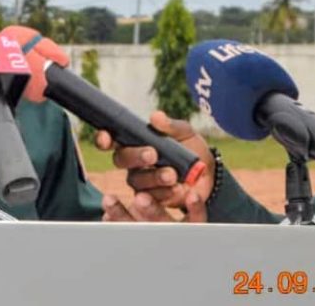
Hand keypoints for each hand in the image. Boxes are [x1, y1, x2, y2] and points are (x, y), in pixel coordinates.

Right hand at [95, 110, 214, 220]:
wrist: (210, 175)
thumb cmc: (192, 150)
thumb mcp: (186, 134)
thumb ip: (171, 126)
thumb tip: (155, 117)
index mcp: (136, 142)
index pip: (113, 139)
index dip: (104, 138)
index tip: (107, 138)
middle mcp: (134, 162)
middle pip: (121, 159)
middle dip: (135, 156)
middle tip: (152, 154)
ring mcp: (141, 181)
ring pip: (136, 180)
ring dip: (153, 176)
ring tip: (173, 175)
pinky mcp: (152, 198)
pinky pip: (151, 197)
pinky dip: (164, 192)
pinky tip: (178, 188)